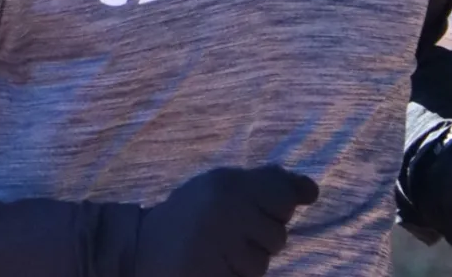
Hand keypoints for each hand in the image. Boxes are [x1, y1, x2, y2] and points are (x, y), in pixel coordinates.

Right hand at [136, 165, 319, 276]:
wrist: (139, 247)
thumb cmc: (191, 214)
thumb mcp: (224, 186)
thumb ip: (268, 183)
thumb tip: (311, 191)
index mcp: (229, 184)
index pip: (284, 198)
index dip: (275, 208)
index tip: (253, 210)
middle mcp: (226, 211)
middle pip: (277, 236)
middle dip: (259, 239)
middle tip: (227, 234)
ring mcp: (218, 247)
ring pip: (262, 265)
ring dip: (245, 264)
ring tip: (218, 253)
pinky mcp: (212, 275)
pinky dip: (233, 276)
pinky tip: (214, 267)